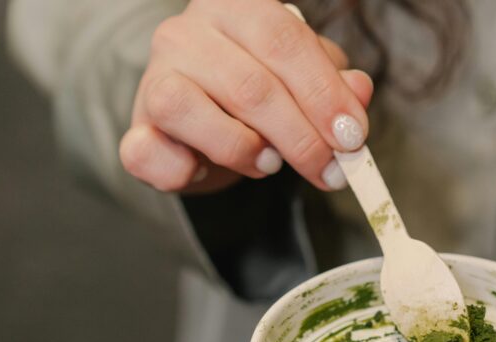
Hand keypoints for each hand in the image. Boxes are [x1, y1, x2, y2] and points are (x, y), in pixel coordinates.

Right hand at [119, 0, 372, 193]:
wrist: (203, 122)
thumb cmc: (260, 94)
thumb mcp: (304, 82)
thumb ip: (333, 85)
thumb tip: (359, 91)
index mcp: (237, 7)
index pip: (285, 41)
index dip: (324, 93)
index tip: (353, 137)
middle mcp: (187, 32)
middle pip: (249, 85)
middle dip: (300, 138)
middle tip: (330, 171)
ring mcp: (154, 78)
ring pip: (188, 109)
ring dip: (242, 149)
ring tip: (270, 165)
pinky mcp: (135, 129)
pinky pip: (144, 152)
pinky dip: (178, 170)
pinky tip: (203, 172)